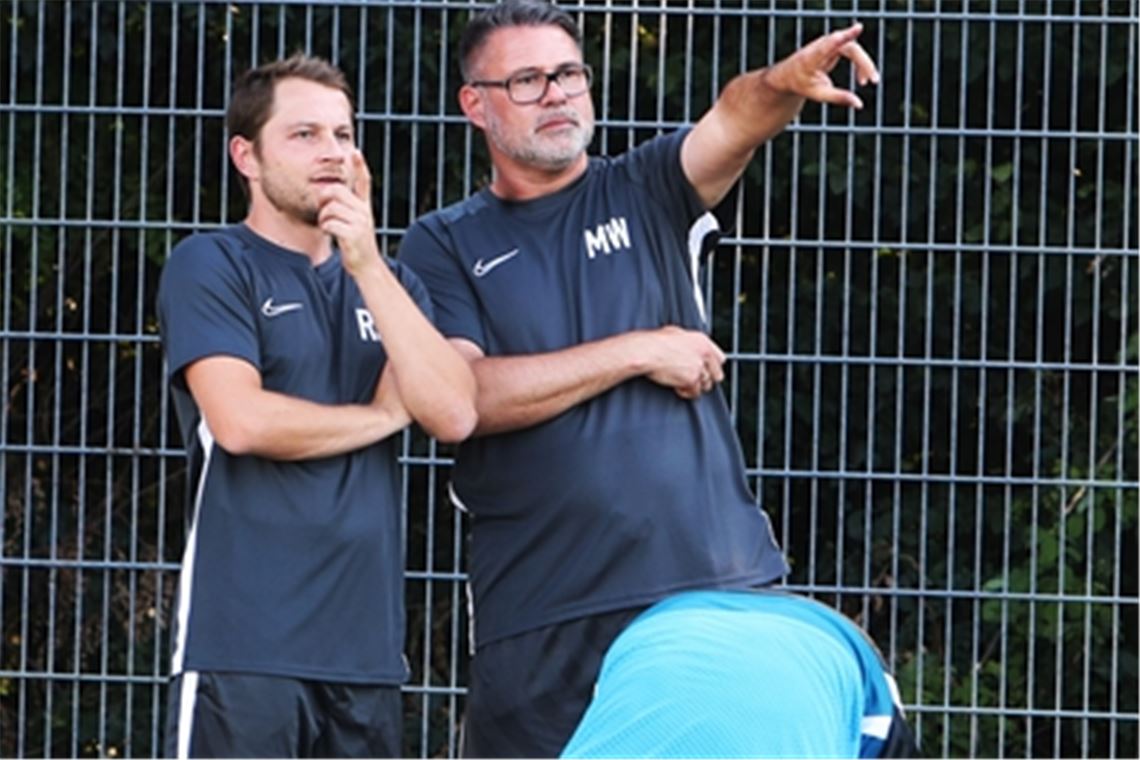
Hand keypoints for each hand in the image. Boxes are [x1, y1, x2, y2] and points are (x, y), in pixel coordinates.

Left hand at [317, 149, 379, 272]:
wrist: (366, 266)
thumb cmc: (356, 244)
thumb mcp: (356, 223)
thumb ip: (346, 208)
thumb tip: (327, 194)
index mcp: (364, 207)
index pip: (364, 181)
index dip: (360, 166)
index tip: (355, 152)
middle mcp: (364, 212)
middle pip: (336, 191)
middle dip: (324, 199)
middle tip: (324, 211)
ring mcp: (360, 223)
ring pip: (329, 208)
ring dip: (323, 217)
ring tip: (329, 226)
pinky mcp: (353, 234)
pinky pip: (329, 222)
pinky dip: (325, 228)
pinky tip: (331, 234)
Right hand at [640, 326, 725, 399]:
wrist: (647, 351)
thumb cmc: (655, 342)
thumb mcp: (677, 334)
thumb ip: (690, 343)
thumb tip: (689, 348)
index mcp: (703, 341)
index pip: (720, 359)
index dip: (712, 367)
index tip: (706, 370)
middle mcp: (704, 354)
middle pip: (717, 375)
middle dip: (706, 379)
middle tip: (694, 379)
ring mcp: (699, 368)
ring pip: (706, 385)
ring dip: (695, 386)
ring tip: (682, 382)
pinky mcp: (691, 380)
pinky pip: (694, 393)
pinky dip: (686, 392)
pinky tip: (677, 386)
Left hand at [765, 23, 878, 109]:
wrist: (788, 74)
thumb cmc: (801, 84)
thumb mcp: (818, 94)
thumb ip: (838, 97)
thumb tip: (859, 105)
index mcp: (812, 57)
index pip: (828, 46)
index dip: (840, 39)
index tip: (854, 31)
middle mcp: (821, 45)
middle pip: (849, 48)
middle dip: (863, 63)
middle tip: (873, 81)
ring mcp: (829, 43)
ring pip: (854, 49)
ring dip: (864, 65)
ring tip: (869, 82)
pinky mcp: (835, 45)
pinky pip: (853, 52)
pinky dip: (860, 65)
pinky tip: (863, 80)